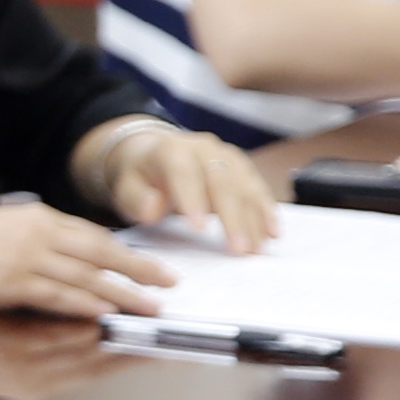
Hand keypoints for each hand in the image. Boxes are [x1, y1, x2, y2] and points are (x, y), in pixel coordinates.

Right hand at [0, 202, 173, 318]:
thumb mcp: (0, 232)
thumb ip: (34, 242)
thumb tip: (64, 260)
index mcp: (36, 217)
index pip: (93, 235)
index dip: (127, 252)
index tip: (153, 265)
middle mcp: (37, 231)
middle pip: (101, 252)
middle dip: (140, 269)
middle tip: (171, 283)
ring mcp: (24, 256)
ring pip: (87, 276)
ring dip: (123, 293)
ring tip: (151, 308)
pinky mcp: (9, 281)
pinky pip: (57, 294)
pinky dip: (85, 303)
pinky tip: (106, 313)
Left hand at [92, 124, 277, 253]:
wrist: (154, 152)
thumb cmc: (140, 176)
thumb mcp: (126, 186)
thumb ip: (135, 199)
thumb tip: (152, 209)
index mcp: (171, 150)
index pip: (184, 173)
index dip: (192, 200)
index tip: (198, 229)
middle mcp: (204, 148)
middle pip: (222, 181)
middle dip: (232, 217)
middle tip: (239, 250)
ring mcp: (226, 155)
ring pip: (245, 184)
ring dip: (254, 218)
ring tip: (258, 248)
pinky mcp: (241, 167)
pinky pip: (258, 187)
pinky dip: (266, 211)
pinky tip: (273, 232)